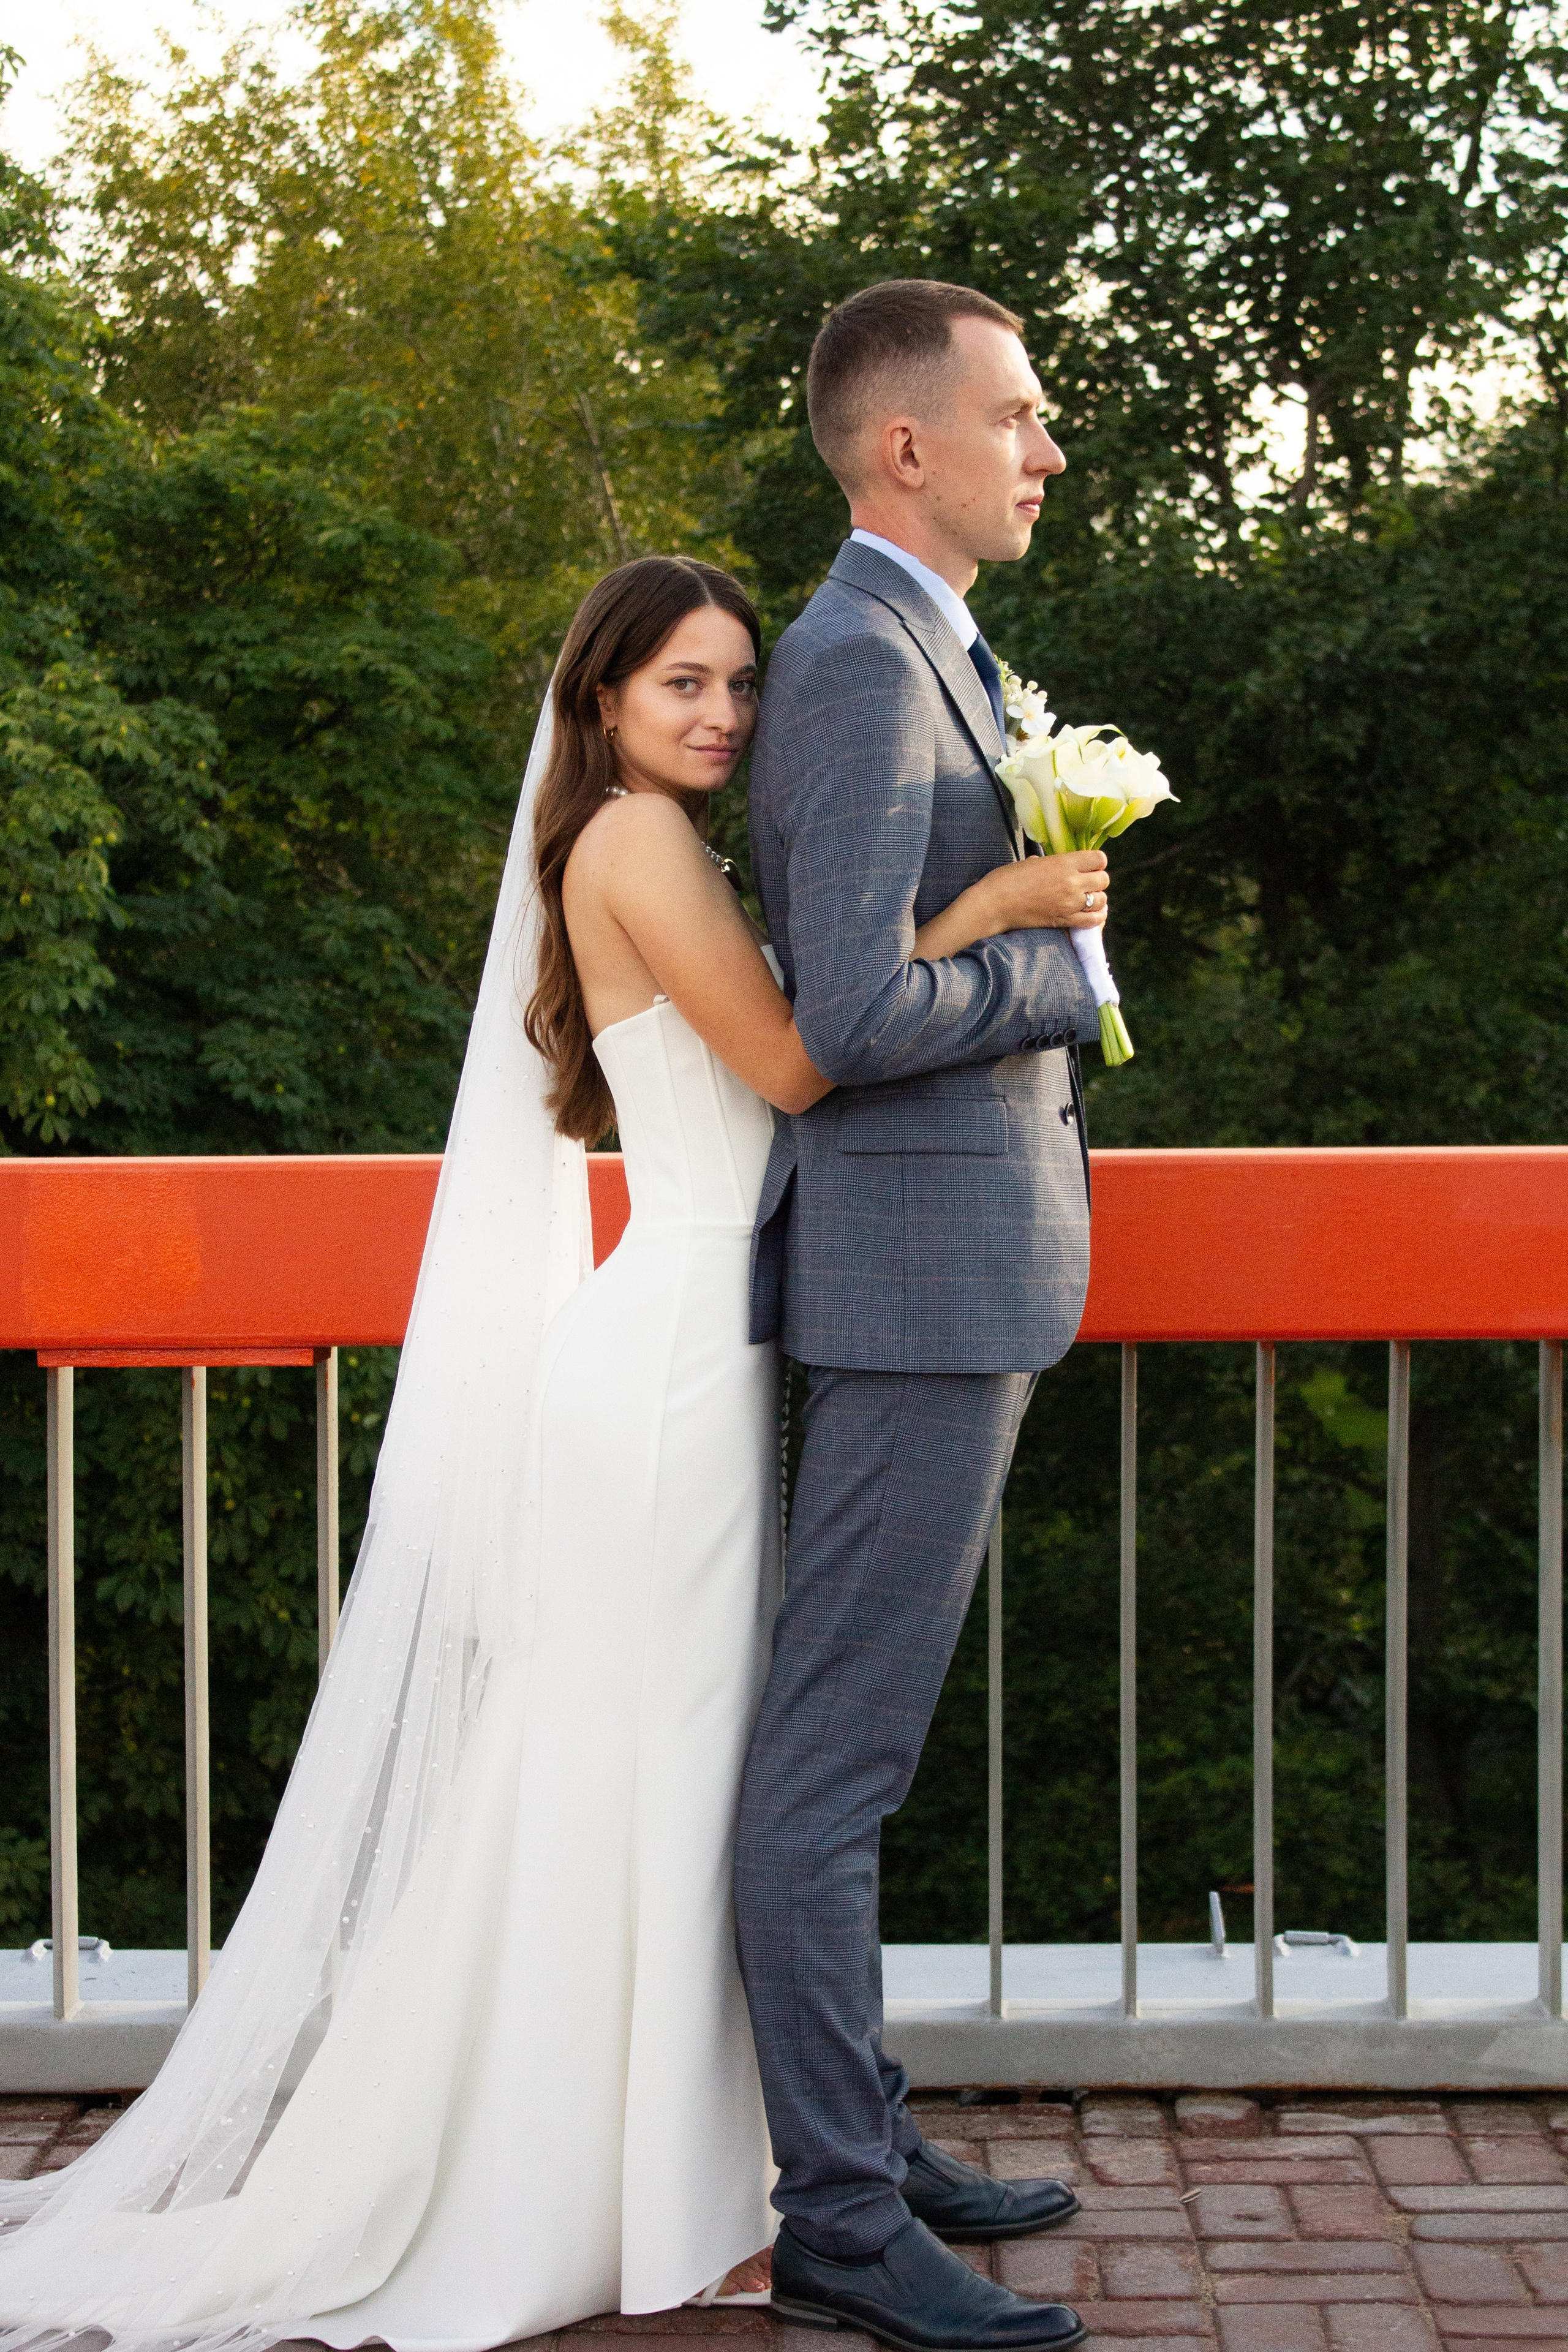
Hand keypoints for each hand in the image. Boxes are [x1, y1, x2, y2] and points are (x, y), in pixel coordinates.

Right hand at [986, 849, 1108, 932]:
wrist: (994, 904)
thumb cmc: (1007, 879)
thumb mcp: (1031, 862)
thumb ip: (1051, 863)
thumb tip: (1057, 864)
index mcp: (1064, 862)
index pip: (1099, 859)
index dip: (1097, 862)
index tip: (1089, 866)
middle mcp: (1071, 882)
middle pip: (1103, 879)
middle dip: (1098, 880)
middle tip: (1087, 884)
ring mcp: (1070, 903)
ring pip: (1102, 900)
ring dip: (1098, 899)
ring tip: (1088, 899)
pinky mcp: (1064, 920)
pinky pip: (1093, 920)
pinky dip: (1097, 917)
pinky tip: (1092, 914)